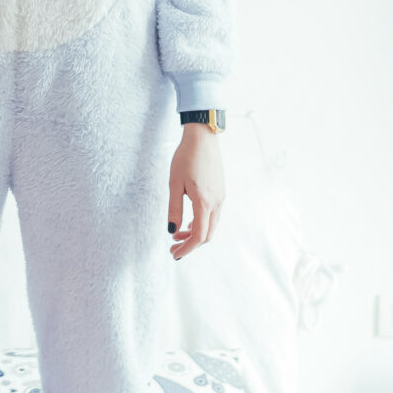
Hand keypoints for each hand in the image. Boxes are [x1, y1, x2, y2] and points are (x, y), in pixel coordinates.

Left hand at [167, 124, 224, 259]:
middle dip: (190, 244)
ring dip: (195, 234)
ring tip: (177, 234)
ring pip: (211, 226)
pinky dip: (201, 223)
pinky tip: (188, 222)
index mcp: (205, 202)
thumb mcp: (174, 184)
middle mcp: (217, 203)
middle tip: (173, 247)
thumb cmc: (186, 158)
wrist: (203, 138)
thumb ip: (174, 209)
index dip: (187, 249)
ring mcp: (221, 198)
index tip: (174, 254)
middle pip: (207, 235)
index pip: (199, 236)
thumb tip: (172, 231)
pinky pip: (213, 216)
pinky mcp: (220, 192)